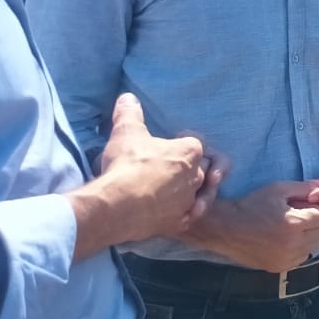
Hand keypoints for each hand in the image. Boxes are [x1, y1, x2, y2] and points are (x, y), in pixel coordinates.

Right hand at [93, 93, 214, 241]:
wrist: (117, 205)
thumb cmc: (127, 165)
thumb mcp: (126, 132)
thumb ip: (130, 113)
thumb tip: (128, 97)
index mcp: (190, 152)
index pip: (195, 143)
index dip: (181, 141)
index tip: (168, 143)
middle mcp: (197, 176)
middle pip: (201, 168)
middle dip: (190, 166)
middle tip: (172, 167)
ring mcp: (190, 200)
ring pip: (200, 193)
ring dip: (193, 190)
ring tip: (179, 189)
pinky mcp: (181, 222)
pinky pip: (191, 216)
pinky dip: (187, 212)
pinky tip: (179, 211)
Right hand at [182, 181, 318, 271]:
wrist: (224, 227)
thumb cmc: (252, 204)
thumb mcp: (279, 189)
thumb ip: (306, 188)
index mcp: (294, 224)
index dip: (316, 209)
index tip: (303, 206)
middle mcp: (292, 244)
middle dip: (313, 222)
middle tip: (296, 216)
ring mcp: (285, 259)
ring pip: (313, 246)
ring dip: (307, 236)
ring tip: (288, 228)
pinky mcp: (279, 268)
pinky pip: (301, 258)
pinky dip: (297, 249)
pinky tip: (282, 240)